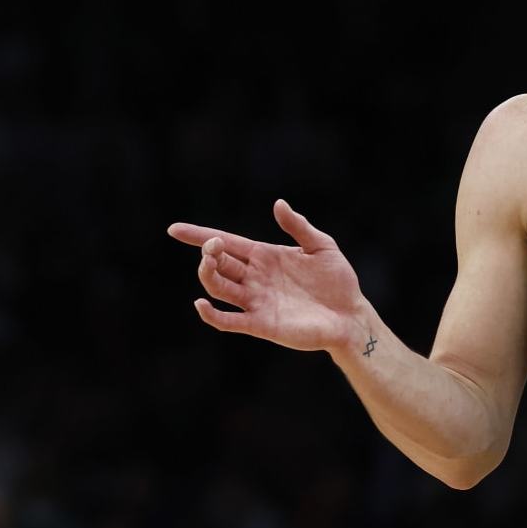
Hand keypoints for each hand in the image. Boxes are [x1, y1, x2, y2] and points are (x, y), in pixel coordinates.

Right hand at [168, 199, 364, 352]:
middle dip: (208, 252)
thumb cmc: (339, 281)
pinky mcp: (260, 323)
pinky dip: (211, 315)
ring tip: (208, 261)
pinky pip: (228, 321)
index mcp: (264, 256)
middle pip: (219, 263)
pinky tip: (201, 304)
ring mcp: (255, 301)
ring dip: (208, 275)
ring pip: (218, 288)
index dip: (199, 235)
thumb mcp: (322, 246)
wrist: (351, 315)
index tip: (175, 229)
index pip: (226, 242)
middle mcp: (254, 277)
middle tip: (212, 245)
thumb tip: (278, 204)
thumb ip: (299, 226)